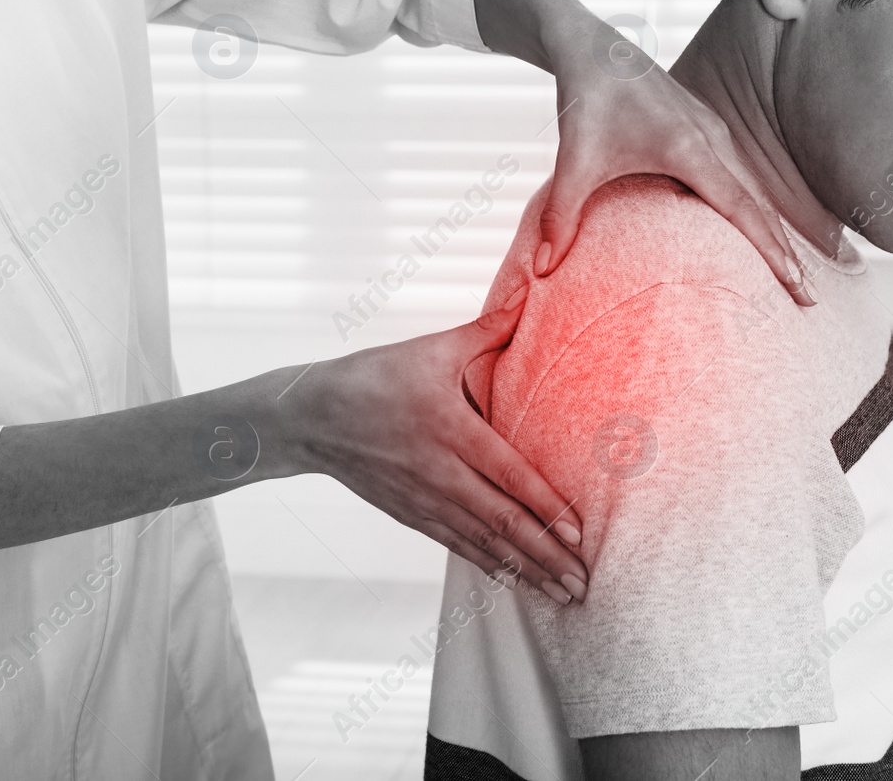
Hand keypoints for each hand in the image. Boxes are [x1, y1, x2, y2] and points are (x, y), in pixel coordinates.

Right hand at [275, 287, 589, 602]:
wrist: (308, 418)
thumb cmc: (374, 376)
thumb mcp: (431, 348)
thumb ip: (487, 329)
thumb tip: (531, 295)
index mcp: (449, 429)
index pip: (507, 475)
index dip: (544, 507)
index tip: (578, 534)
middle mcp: (439, 473)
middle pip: (501, 522)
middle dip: (547, 556)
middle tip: (584, 584)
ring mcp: (424, 500)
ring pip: (484, 544)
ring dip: (527, 572)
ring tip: (564, 596)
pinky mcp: (412, 516)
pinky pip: (459, 547)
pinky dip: (492, 568)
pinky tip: (517, 584)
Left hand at [472, 0, 809, 303]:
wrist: (590, 48)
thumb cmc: (586, 100)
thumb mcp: (572, 161)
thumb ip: (560, 217)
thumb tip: (540, 270)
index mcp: (691, 149)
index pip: (745, 212)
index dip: (774, 254)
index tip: (800, 289)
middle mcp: (713, 139)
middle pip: (760, 207)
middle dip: (786, 254)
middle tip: (808, 300)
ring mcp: (713, 131)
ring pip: (752, 190)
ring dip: (772, 230)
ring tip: (791, 274)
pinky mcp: (704, 129)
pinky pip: (738, 175)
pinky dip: (752, 207)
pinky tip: (754, 230)